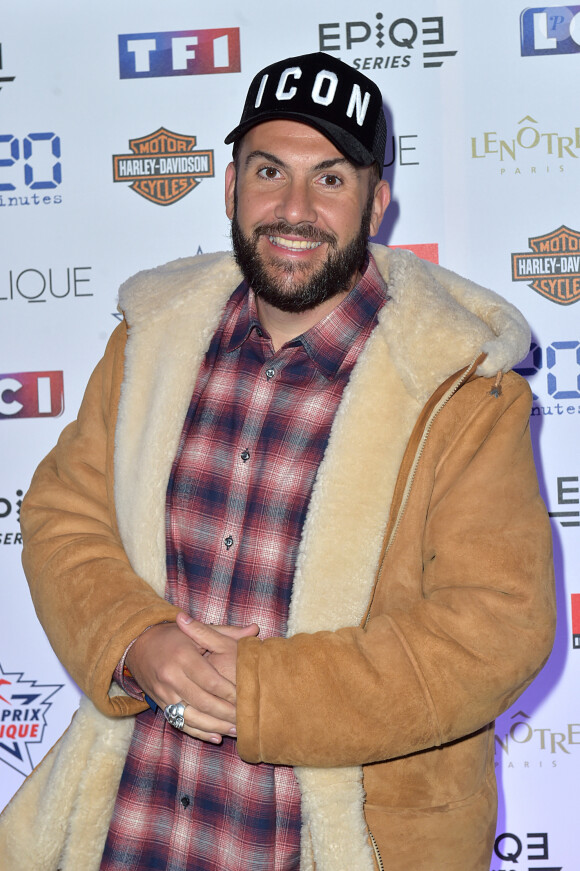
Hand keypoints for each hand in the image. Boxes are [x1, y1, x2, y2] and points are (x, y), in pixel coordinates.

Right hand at [125, 616, 258, 743]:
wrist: (138, 644)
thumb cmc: (173, 635)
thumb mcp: (197, 631)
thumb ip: (227, 632)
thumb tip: (255, 629)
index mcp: (183, 657)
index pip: (211, 681)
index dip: (230, 692)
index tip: (246, 697)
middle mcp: (171, 677)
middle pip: (203, 702)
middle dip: (226, 714)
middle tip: (245, 719)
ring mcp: (164, 693)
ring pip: (192, 717)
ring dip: (215, 727)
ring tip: (236, 731)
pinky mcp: (160, 704)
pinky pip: (180, 723)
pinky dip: (198, 732)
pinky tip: (215, 736)